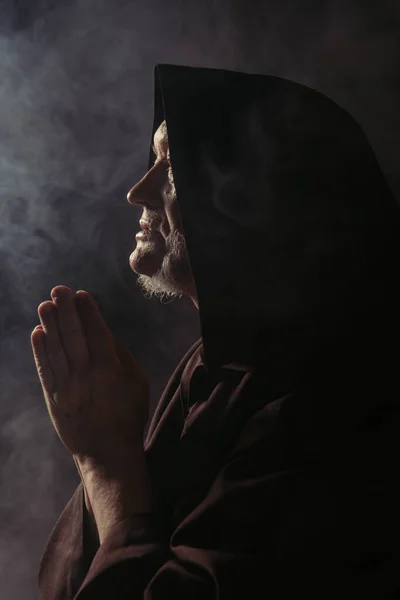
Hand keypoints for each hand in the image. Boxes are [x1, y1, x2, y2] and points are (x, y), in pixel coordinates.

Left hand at [31, 286, 148, 463]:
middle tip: (60, 289)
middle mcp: (86, 375)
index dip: (88, 312)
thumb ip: (123, 358)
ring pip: (56, 350)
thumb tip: (106, 336)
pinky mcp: (54, 398)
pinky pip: (45, 370)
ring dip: (50, 325)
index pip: (96, 333)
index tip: (82, 294)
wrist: (107, 453)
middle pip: (74, 336)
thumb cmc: (128, 416)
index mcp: (110, 370)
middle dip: (66, 310)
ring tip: (45, 305)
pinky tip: (37, 333)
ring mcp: (67, 387)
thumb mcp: (138, 384)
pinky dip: (40, 351)